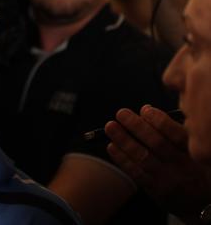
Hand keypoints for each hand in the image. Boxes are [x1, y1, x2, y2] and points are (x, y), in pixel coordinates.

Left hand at [105, 105, 210, 222]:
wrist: (201, 202)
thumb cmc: (194, 167)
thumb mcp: (194, 150)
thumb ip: (173, 131)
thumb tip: (146, 110)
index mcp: (194, 153)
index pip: (177, 135)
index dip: (160, 121)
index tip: (145, 110)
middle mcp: (183, 166)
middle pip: (157, 144)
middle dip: (137, 126)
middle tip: (121, 113)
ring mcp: (168, 180)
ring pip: (143, 157)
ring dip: (124, 140)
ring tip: (111, 127)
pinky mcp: (156, 191)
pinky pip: (136, 173)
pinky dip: (122, 159)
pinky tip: (112, 146)